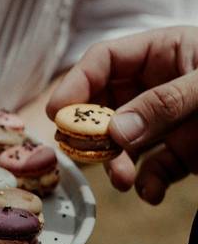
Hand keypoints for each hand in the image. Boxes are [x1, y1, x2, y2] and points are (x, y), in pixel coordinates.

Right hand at [47, 26, 197, 203]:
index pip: (104, 61)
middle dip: (93, 133)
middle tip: (87, 154)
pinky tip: (151, 192)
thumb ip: (165, 104)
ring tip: (123, 179)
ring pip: (123, 142)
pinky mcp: (184, 153)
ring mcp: (169, 121)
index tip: (60, 113)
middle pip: (104, 105)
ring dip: (117, 163)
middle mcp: (158, 85)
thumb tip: (115, 132)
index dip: (77, 85)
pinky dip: (147, 183)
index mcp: (164, 52)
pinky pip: (152, 168)